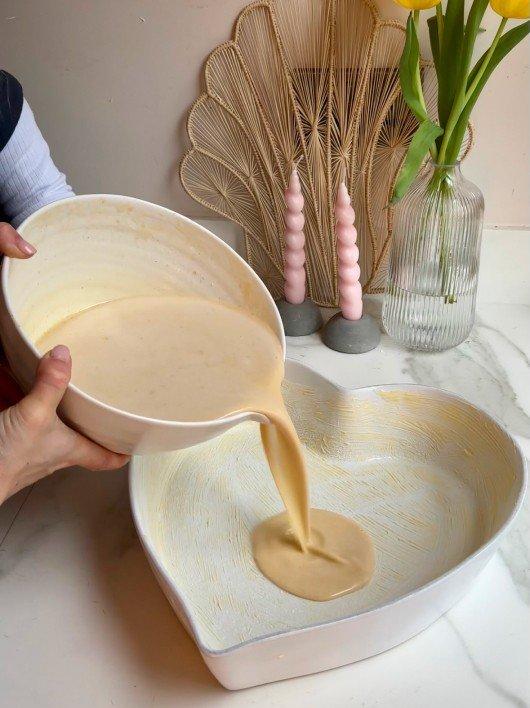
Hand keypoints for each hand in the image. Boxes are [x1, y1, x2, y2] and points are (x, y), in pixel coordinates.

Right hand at [0, 223, 128, 503]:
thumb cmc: (7, 460)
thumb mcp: (35, 415)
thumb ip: (51, 385)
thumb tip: (64, 354)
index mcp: (71, 449)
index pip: (107, 457)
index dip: (124, 450)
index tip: (139, 438)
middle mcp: (54, 448)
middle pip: (81, 434)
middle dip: (90, 415)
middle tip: (103, 395)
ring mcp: (30, 443)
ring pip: (48, 418)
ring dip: (52, 399)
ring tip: (60, 375)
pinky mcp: (8, 435)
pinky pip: (18, 409)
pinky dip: (16, 391)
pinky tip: (13, 374)